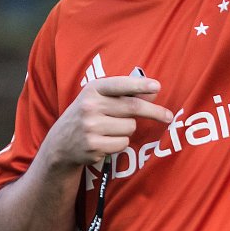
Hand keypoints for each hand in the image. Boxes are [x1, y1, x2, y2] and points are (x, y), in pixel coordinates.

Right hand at [48, 76, 173, 166]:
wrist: (60, 144)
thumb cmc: (88, 115)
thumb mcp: (100, 99)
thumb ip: (125, 94)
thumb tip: (153, 93)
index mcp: (92, 89)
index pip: (120, 85)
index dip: (140, 85)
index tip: (157, 86)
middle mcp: (90, 106)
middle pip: (132, 108)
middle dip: (154, 112)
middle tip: (169, 116)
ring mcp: (90, 127)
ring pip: (130, 127)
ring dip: (128, 129)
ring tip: (111, 129)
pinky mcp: (93, 146)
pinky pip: (123, 143)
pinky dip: (121, 143)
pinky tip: (106, 141)